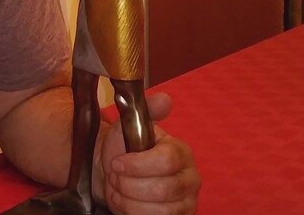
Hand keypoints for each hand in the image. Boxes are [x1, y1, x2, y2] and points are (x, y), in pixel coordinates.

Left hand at [96, 93, 199, 213]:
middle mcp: (190, 178)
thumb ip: (147, 110)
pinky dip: (132, 213)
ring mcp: (186, 202)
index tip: (116, 163)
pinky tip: (123, 202)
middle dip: (129, 185)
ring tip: (117, 189)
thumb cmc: (124, 149)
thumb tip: (164, 99)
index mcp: (181, 152)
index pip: (166, 161)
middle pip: (163, 189)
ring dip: (128, 200)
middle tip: (114, 177)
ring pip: (159, 210)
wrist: (113, 172)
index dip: (137, 165)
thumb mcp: (130, 125)